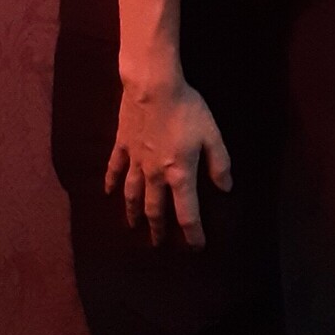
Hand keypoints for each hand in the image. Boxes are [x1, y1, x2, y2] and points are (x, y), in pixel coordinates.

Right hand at [104, 78, 232, 249]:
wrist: (153, 87)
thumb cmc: (187, 109)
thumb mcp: (212, 134)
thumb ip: (219, 163)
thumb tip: (226, 188)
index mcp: (179, 174)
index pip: (186, 213)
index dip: (192, 233)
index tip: (196, 247)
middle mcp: (155, 174)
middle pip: (155, 208)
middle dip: (158, 229)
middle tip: (157, 245)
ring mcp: (135, 160)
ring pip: (133, 194)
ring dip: (133, 212)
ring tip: (132, 226)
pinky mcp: (122, 145)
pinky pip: (115, 168)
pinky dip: (111, 181)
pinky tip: (108, 192)